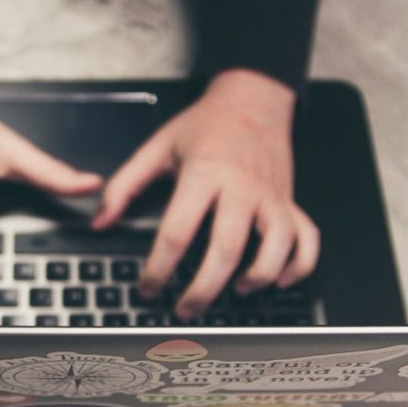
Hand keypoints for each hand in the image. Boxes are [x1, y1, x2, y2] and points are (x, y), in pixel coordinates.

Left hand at [92, 69, 318, 320]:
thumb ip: (125, 185)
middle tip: (185, 309)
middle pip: (226, 249)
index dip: (159, 268)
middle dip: (204, 289)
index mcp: (205, 173)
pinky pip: (307, 239)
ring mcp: (272, 196)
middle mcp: (242, 188)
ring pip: (275, 247)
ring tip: (235, 292)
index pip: (178, 232)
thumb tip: (100, 221)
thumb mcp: (158, 147)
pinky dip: (299, 265)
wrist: (253, 97)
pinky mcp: (291, 201)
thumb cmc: (206, 124)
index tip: (148, 288)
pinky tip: (279, 280)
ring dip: (256, 277)